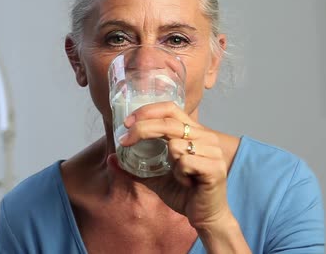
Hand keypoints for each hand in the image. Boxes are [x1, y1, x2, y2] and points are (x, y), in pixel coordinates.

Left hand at [118, 101, 232, 229]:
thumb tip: (111, 158)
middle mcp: (205, 136)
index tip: (127, 122)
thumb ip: (134, 168)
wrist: (205, 216)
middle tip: (125, 140)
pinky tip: (188, 183)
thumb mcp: (154, 178)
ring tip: (179, 176)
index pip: (170, 109)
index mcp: (193, 132)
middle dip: (142, 129)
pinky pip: (186, 162)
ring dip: (169, 163)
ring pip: (175, 144)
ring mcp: (212, 150)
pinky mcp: (215, 166)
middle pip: (169, 122)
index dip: (147, 111)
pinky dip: (180, 175)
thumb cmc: (184, 193)